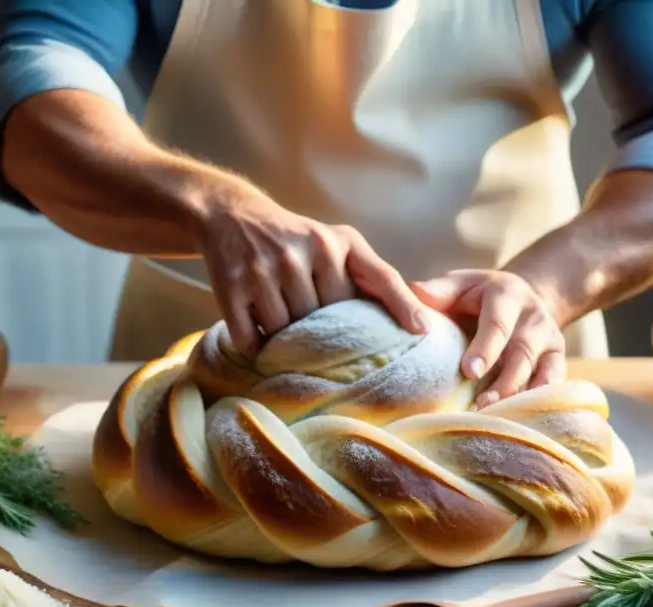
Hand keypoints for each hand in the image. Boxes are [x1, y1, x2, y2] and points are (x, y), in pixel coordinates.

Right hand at [200, 190, 427, 354]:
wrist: (232, 215)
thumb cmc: (294, 238)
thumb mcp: (333, 242)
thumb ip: (365, 274)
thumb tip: (411, 320)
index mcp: (336, 242)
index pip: (380, 276)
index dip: (403, 304)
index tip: (421, 329)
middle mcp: (303, 252)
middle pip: (327, 319)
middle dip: (319, 327)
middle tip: (306, 319)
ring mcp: (264, 269)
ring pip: (287, 331)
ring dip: (284, 337)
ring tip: (279, 319)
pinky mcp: (231, 287)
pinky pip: (251, 338)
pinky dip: (255, 345)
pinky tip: (256, 330)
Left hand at [411, 270, 565, 407]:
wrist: (522, 298)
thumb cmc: (478, 295)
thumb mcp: (460, 284)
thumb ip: (438, 291)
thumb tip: (413, 293)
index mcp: (508, 295)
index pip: (499, 323)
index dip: (486, 348)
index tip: (469, 372)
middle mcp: (535, 318)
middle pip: (523, 353)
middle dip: (504, 382)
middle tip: (480, 405)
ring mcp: (550, 341)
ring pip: (541, 373)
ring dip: (518, 398)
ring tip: (493, 419)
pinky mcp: (557, 361)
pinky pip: (553, 386)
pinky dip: (537, 406)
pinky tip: (516, 423)